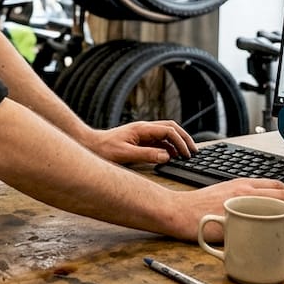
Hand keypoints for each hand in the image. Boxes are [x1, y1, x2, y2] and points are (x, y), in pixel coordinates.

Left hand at [82, 120, 196, 164]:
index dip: (180, 142)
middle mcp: (144, 128)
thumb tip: (166, 156)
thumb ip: (146, 155)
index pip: (168, 131)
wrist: (90, 145)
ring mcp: (142, 133)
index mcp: (142, 129)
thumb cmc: (104, 149)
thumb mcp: (125, 154)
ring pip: (166, 133)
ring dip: (178, 142)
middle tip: (194, 151)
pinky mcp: (140, 139)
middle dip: (184, 138)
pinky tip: (172, 156)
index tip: (187, 154)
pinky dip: (169, 146)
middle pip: (171, 127)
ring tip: (186, 155)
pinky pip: (159, 140)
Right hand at [173, 178, 283, 243]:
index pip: (275, 185)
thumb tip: (253, 214)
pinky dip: (283, 231)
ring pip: (281, 208)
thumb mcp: (220, 199)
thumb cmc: (193, 208)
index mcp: (242, 184)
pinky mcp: (239, 219)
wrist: (176, 211)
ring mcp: (244, 204)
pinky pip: (269, 224)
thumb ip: (238, 203)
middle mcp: (245, 191)